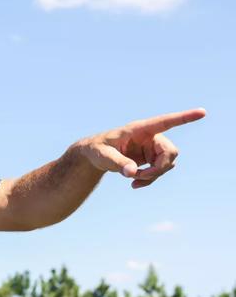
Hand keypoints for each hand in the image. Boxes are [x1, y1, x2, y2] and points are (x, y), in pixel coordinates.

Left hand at [75, 108, 203, 188]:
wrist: (95, 156)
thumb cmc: (97, 150)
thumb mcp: (102, 156)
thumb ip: (117, 163)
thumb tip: (132, 172)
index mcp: (140, 129)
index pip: (165, 122)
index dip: (184, 118)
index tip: (202, 112)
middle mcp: (150, 137)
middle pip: (170, 152)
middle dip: (160, 168)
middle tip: (141, 177)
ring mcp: (153, 147)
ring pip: (167, 163)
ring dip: (154, 175)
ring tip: (133, 181)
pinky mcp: (152, 158)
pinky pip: (160, 171)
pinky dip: (150, 179)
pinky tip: (135, 184)